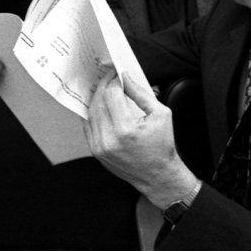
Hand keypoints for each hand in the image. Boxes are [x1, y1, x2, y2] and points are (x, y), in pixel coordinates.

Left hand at [84, 72, 196, 207]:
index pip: (111, 94)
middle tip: (110, 78)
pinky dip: (93, 113)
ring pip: (90, 112)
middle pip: (98, 101)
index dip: (114, 81)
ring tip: (106, 90)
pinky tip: (100, 105)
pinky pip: (88, 125)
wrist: (157, 175)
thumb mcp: (161, 115)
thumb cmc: (161, 146)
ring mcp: (100, 146)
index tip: (118, 75)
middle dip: (103, 86)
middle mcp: (109, 138)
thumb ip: (142, 94)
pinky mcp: (95, 151)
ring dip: (97, 97)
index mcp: (126, 129)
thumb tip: (126, 78)